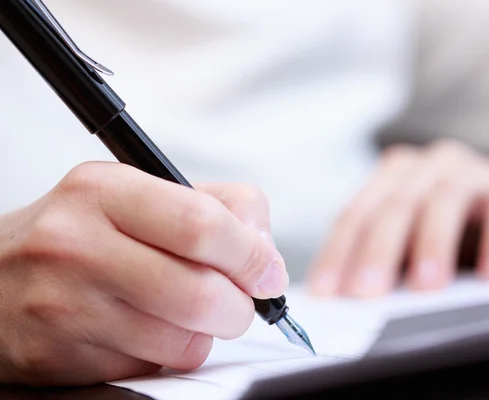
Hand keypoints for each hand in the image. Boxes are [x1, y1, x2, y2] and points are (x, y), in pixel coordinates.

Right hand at [0, 162, 287, 384]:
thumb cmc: (85, 234)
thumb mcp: (143, 194)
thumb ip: (221, 207)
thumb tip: (266, 255)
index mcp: (104, 190)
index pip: (201, 224)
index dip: (252, 255)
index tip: (268, 273)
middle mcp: (76, 244)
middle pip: (201, 294)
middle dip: (239, 307)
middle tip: (239, 303)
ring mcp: (62, 305)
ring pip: (182, 341)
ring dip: (202, 333)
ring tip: (182, 312)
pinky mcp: (56, 357)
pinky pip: (149, 367)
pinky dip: (164, 354)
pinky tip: (143, 330)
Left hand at [307, 140, 488, 296]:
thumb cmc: (461, 228)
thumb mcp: (417, 239)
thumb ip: (388, 259)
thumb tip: (349, 303)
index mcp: (392, 178)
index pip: (355, 216)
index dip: (338, 254)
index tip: (326, 294)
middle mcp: (426, 168)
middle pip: (393, 208)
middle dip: (376, 253)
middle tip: (365, 294)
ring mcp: (470, 171)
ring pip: (442, 201)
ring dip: (431, 245)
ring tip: (425, 288)